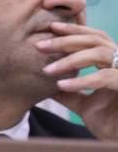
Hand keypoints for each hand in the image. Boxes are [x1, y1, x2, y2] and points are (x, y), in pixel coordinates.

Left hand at [41, 21, 117, 139]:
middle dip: (66, 40)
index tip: (50, 28)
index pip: (94, 38)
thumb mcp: (83, 105)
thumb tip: (46, 85)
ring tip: (48, 69)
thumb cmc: (111, 123)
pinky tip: (62, 84)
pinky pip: (105, 78)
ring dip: (71, 59)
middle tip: (40, 45)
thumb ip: (68, 93)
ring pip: (100, 53)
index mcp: (112, 64)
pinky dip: (83, 80)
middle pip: (95, 40)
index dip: (74, 30)